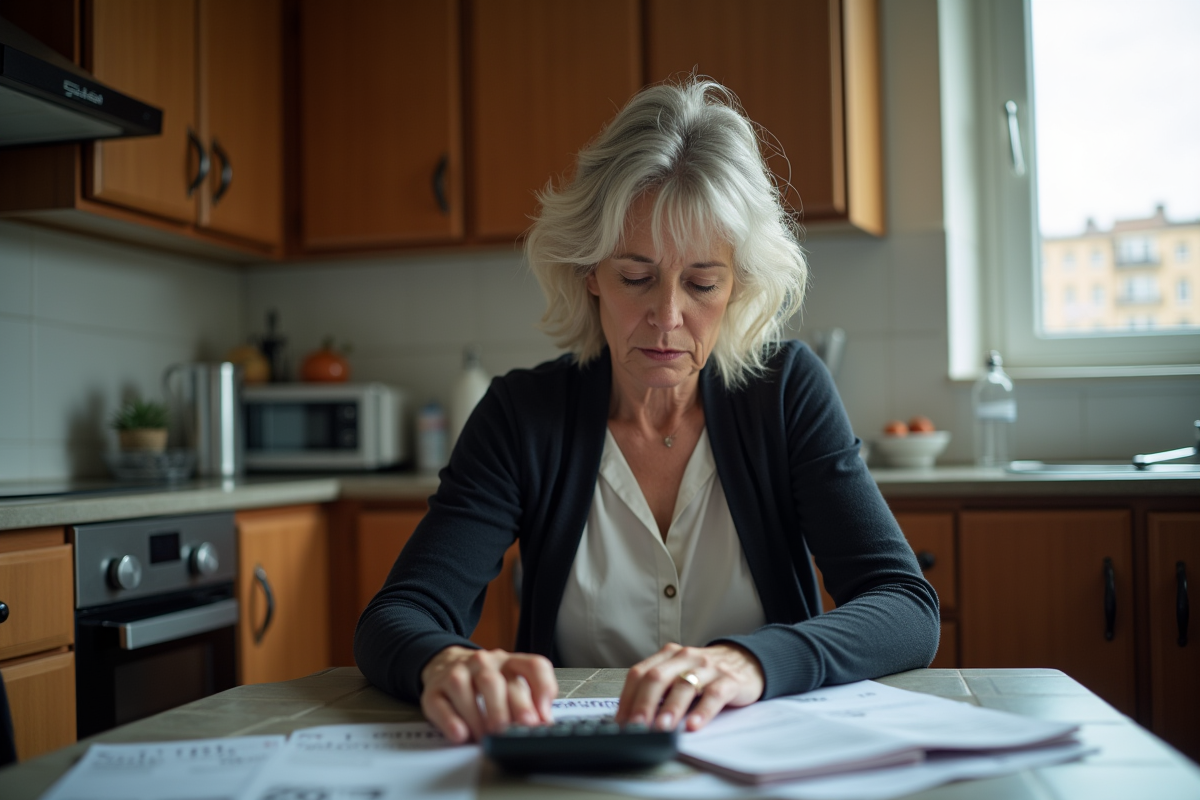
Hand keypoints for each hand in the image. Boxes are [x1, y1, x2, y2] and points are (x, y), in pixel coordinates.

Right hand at [420, 646, 557, 743]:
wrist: (445, 664)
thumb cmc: (484, 681)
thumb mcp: (510, 683)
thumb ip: (528, 700)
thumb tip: (542, 724)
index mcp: (509, 662)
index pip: (533, 665)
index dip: (542, 689)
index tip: (543, 716)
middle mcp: (484, 662)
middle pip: (495, 682)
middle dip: (506, 708)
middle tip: (513, 731)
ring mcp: (457, 673)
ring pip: (464, 689)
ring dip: (478, 718)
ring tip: (487, 737)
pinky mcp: (434, 690)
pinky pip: (440, 704)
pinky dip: (450, 721)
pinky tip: (461, 734)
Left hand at [615, 643, 763, 732]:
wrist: (746, 661)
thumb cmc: (705, 674)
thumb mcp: (679, 674)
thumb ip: (658, 691)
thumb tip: (631, 719)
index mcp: (668, 655)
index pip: (639, 673)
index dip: (627, 698)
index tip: (621, 722)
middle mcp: (685, 657)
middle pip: (657, 678)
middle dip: (643, 704)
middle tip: (636, 726)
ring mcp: (708, 668)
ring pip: (684, 686)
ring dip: (670, 709)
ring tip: (661, 728)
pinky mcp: (729, 681)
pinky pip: (714, 695)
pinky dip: (702, 711)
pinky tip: (693, 725)